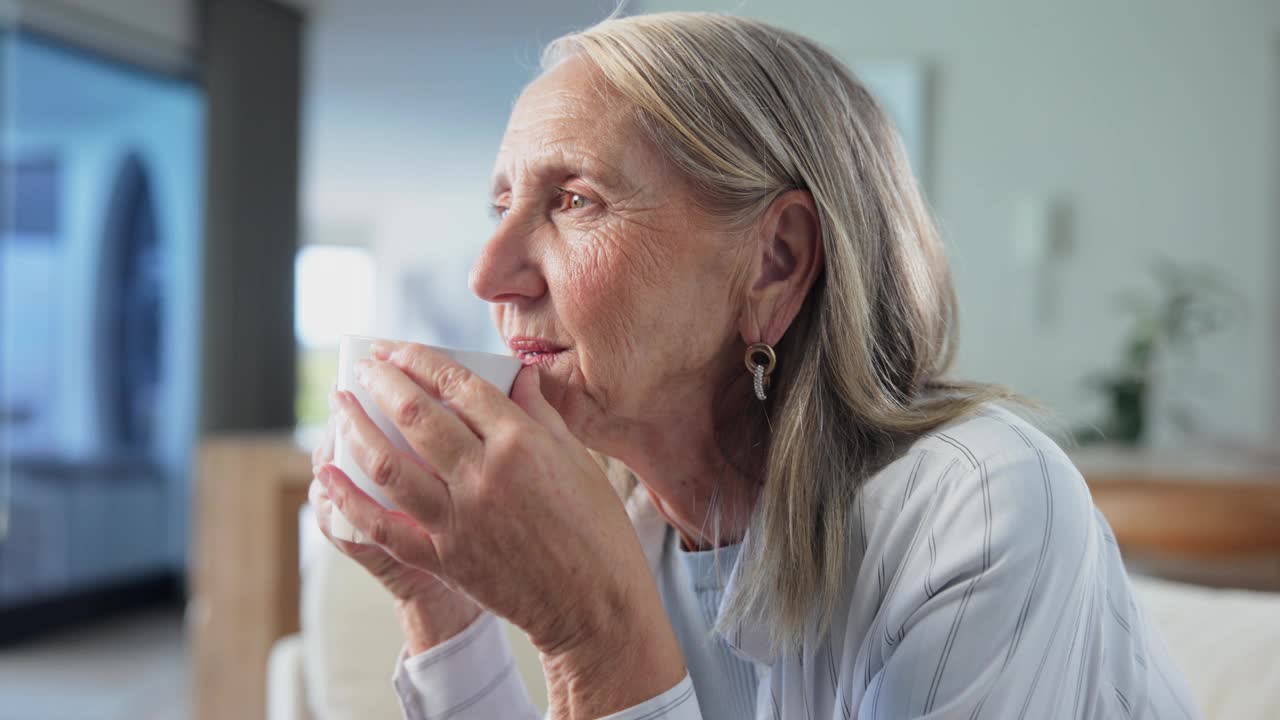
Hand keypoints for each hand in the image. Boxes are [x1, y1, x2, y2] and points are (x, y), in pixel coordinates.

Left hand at [315, 341, 684, 714]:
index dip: (419, 360)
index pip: (458, 384)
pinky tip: (327, 475)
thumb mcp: (578, 458)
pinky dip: (349, 499)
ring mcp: (459, 519)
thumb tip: (518, 372)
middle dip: (381, 383)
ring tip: (340, 406)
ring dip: (356, 430)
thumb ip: (540, 412)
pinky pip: (383, 526)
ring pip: (389, 465)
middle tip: (364, 367)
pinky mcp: (443, 558)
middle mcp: (484, 475)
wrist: (593, 602)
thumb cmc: (596, 527)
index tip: (396, 349)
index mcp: (521, 442)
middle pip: (415, 415)